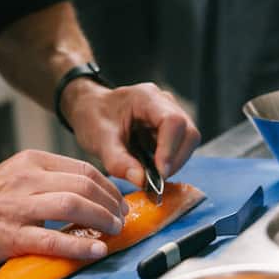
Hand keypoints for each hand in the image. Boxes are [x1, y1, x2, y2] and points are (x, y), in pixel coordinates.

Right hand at [0, 149, 129, 265]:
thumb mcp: (15, 176)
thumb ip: (48, 180)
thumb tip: (91, 194)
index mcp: (31, 162)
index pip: (83, 168)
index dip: (109, 187)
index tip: (120, 202)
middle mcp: (26, 179)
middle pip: (84, 185)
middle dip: (111, 204)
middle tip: (121, 219)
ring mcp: (17, 207)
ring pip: (73, 205)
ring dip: (102, 220)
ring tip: (113, 231)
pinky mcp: (10, 236)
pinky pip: (53, 240)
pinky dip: (80, 246)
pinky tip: (96, 250)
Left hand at [62, 80, 199, 186]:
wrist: (90, 108)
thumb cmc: (93, 116)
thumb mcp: (98, 140)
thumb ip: (118, 161)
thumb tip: (142, 181)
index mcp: (146, 98)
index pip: (173, 121)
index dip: (170, 150)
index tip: (160, 173)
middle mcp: (164, 102)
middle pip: (188, 132)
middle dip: (176, 160)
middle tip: (156, 180)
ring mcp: (169, 114)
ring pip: (188, 141)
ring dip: (174, 162)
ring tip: (152, 175)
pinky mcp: (170, 128)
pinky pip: (180, 146)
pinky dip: (170, 162)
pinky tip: (153, 169)